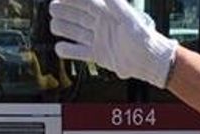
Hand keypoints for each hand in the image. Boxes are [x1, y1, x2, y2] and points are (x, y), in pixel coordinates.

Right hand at [49, 0, 178, 88]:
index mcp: (108, 14)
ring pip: (76, 32)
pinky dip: (69, 51)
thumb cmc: (142, 38)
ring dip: (64, 28)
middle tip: (52, 9)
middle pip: (78, 16)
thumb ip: (115, 5)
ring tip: (53, 26)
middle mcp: (101, 25)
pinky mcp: (97, 55)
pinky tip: (59, 48)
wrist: (147, 61)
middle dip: (64, 11)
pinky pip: (79, 52)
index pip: (86, 3)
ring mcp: (98, 40)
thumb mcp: (129, 18)